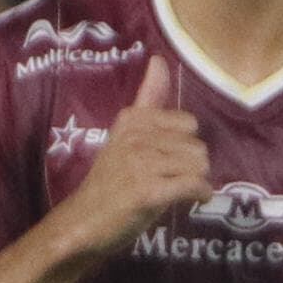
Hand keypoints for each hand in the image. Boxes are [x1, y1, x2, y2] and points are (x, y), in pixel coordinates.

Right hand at [54, 55, 210, 253]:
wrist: (83, 223)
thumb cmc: (110, 182)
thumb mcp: (127, 134)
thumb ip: (148, 98)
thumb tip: (159, 59)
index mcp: (132, 119)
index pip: (188, 123)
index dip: (183, 144)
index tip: (167, 158)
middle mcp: (136, 136)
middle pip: (198, 146)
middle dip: (191, 165)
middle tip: (170, 179)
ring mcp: (142, 163)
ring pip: (200, 165)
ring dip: (195, 181)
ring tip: (175, 190)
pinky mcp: (149, 191)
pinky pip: (194, 185)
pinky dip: (199, 194)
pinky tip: (191, 200)